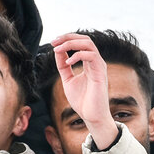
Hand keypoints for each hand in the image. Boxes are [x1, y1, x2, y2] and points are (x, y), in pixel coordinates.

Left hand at [51, 33, 118, 150]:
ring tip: (57, 49)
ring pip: (88, 44)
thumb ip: (63, 66)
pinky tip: (67, 61)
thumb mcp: (68, 80)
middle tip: (54, 42)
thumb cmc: (82, 101)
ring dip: (71, 43)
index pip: (80, 43)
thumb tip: (57, 51)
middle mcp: (96, 62)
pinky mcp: (100, 73)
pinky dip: (77, 55)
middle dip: (68, 37)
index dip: (67, 39)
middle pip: (85, 39)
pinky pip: (91, 56)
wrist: (91, 116)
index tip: (53, 43)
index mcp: (89, 63)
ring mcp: (99, 66)